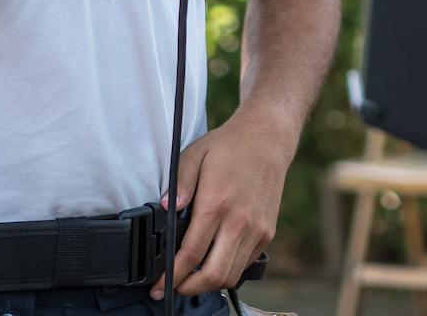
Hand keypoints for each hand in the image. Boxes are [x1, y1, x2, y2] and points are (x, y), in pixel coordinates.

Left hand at [150, 113, 295, 300]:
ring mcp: (257, 229)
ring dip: (209, 283)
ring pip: (232, 275)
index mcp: (216, 204)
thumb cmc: (229, 146)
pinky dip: (229, 269)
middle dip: (189, 288)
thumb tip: (165, 209)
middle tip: (173, 286)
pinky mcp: (267, 232)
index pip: (191, 254)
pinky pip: (245, 263)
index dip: (172, 275)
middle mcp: (239, 221)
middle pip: (214, 275)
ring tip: (192, 278)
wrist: (268, 138)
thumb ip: (178, 184)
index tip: (158, 285)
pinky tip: (215, 260)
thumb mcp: (195, 155)